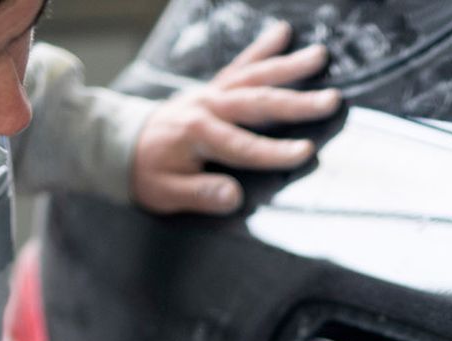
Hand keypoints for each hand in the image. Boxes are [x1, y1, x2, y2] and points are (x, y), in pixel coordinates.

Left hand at [130, 20, 341, 214]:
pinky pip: (240, 65)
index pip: (243, 146)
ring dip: (288, 66)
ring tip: (319, 56)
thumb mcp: (166, 193)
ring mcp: (210, 93)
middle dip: (296, 103)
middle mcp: (206, 106)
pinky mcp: (213, 87)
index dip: (275, 152)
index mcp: (196, 134)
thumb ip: (200, 195)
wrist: (121, 146)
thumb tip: (233, 197)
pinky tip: (282, 33)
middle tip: (330, 100)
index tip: (306, 153)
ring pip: (253, 76)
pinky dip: (261, 49)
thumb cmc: (147, 173)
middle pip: (256, 103)